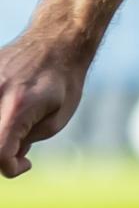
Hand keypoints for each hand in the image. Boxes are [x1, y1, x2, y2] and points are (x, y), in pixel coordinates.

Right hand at [0, 35, 86, 177]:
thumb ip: (27, 141)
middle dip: (2, 152)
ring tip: (15, 124)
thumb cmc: (64, 81)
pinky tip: (9, 109)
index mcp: (18, 107)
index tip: (26, 163)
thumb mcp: (56, 119)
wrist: (57, 40)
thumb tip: (7, 155)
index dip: (10, 168)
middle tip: (20, 146)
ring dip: (0, 133)